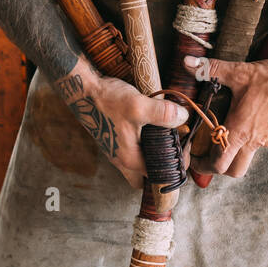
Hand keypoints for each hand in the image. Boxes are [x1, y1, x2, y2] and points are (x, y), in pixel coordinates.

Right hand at [50, 63, 187, 189]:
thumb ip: (162, 113)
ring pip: (139, 162)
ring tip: (167, 137)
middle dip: (161, 168)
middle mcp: (121, 158)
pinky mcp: (113, 137)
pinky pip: (133, 148)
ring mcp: (116, 148)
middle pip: (145, 176)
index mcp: (129, 158)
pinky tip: (151, 126)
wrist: (82, 90)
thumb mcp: (138, 105)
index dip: (174, 167)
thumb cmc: (107, 100)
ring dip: (152, 154)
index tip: (185, 150)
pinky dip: (144, 143)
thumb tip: (183, 118)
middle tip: (175, 149)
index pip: (157, 176)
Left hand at [183, 52, 267, 178]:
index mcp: (240, 132)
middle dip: (217, 167)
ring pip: (247, 158)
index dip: (200, 165)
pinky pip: (260, 145)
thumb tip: (187, 63)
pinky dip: (249, 141)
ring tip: (223, 134)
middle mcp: (254, 142)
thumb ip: (211, 69)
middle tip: (205, 154)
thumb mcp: (239, 72)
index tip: (191, 158)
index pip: (217, 164)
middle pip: (233, 170)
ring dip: (234, 153)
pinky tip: (247, 120)